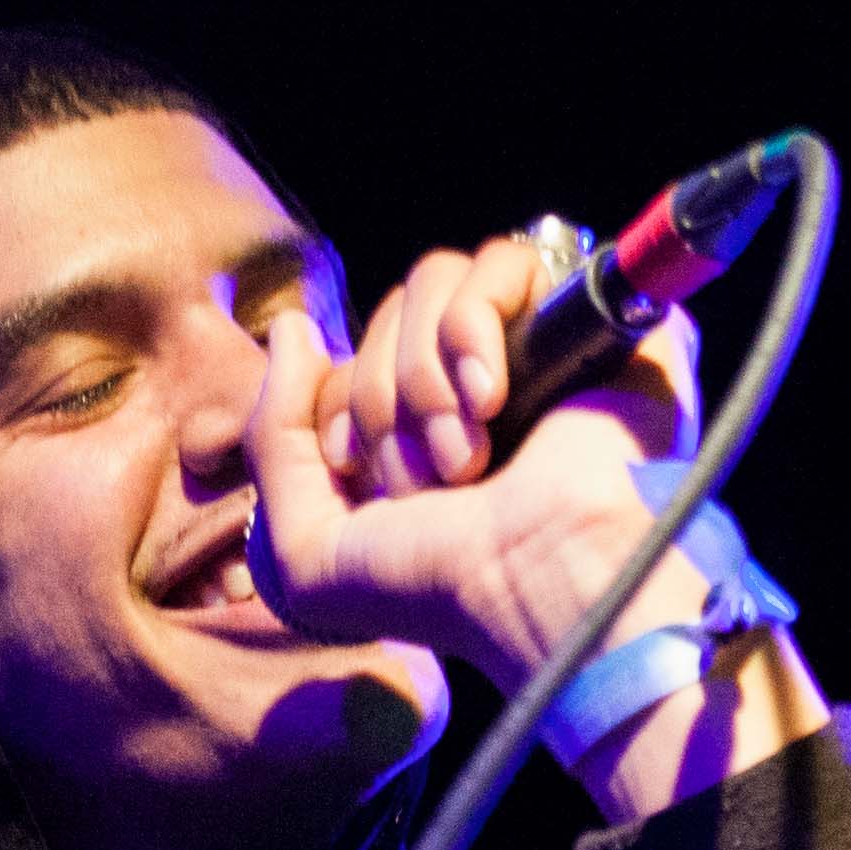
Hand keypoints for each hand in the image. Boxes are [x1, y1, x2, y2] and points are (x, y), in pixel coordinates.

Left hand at [246, 234, 711, 688]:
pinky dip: (473, 327)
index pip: (345, 359)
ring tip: (466, 457)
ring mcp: (523, 349)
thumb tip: (294, 326)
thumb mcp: (305, 549)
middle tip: (429, 482)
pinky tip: (490, 399)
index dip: (334, 402)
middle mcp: (465, 389)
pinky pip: (502, 263)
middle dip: (383, 403)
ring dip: (425, 377)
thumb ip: (273, 438)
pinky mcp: (577, 319)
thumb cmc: (431, 586)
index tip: (353, 467)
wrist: (538, 585)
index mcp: (410, 435)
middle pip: (384, 317)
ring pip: (432, 281)